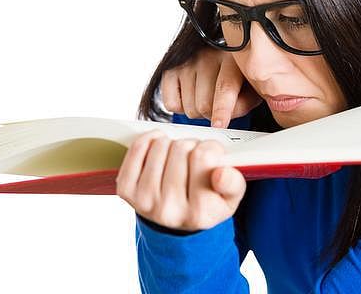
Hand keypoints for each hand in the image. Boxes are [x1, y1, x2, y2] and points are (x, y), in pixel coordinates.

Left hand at [116, 129, 246, 231]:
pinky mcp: (127, 191)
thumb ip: (233, 184)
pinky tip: (159, 144)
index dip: (211, 148)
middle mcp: (170, 211)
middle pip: (181, 148)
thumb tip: (221, 173)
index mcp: (200, 214)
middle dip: (192, 145)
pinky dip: (149, 139)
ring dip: (172, 143)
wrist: (178, 221)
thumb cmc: (207, 202)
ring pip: (161, 145)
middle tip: (194, 155)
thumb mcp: (230, 198)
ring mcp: (145, 202)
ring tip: (178, 155)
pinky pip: (137, 149)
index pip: (204, 158)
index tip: (212, 154)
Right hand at [160, 46, 262, 127]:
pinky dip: (181, 107)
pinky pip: (172, 105)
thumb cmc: (239, 76)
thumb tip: (226, 119)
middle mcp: (206, 56)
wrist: (220, 59)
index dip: (222, 109)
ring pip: (189, 108)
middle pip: (204, 105)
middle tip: (220, 107)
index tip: (219, 124)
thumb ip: (244, 103)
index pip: (225, 87)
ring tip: (207, 99)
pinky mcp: (170, 70)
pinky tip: (191, 96)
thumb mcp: (252, 88)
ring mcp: (186, 62)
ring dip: (199, 112)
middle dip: (213, 115)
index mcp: (231, 59)